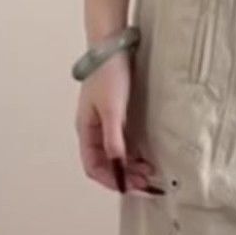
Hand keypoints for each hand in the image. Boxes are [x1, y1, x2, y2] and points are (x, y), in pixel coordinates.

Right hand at [75, 52, 162, 195]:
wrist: (113, 47)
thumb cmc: (108, 76)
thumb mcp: (112, 109)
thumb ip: (114, 138)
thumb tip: (118, 165)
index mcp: (86, 131)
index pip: (94, 167)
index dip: (111, 180)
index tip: (131, 188)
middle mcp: (94, 131)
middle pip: (105, 164)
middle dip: (124, 177)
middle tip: (146, 184)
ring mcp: (106, 124)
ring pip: (116, 155)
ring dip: (131, 167)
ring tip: (149, 173)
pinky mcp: (118, 116)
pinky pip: (125, 143)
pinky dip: (134, 154)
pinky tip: (147, 157)